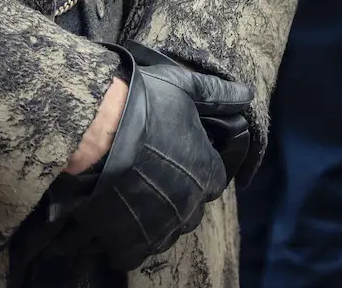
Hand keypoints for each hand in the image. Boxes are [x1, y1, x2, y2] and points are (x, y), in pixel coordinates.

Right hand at [60, 48, 254, 270]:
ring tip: (135, 197)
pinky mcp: (130, 243)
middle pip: (191, 210)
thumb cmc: (143, 105)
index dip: (198, 169)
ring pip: (166, 233)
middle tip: (154, 176)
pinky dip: (129, 239)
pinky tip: (118, 217)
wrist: (95, 131)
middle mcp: (189, 205)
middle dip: (179, 196)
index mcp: (206, 173)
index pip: (215, 181)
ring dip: (156, 219)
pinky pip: (136, 252)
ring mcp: (160, 227)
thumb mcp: (185, 88)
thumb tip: (246, 94)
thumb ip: (219, 95)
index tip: (180, 159)